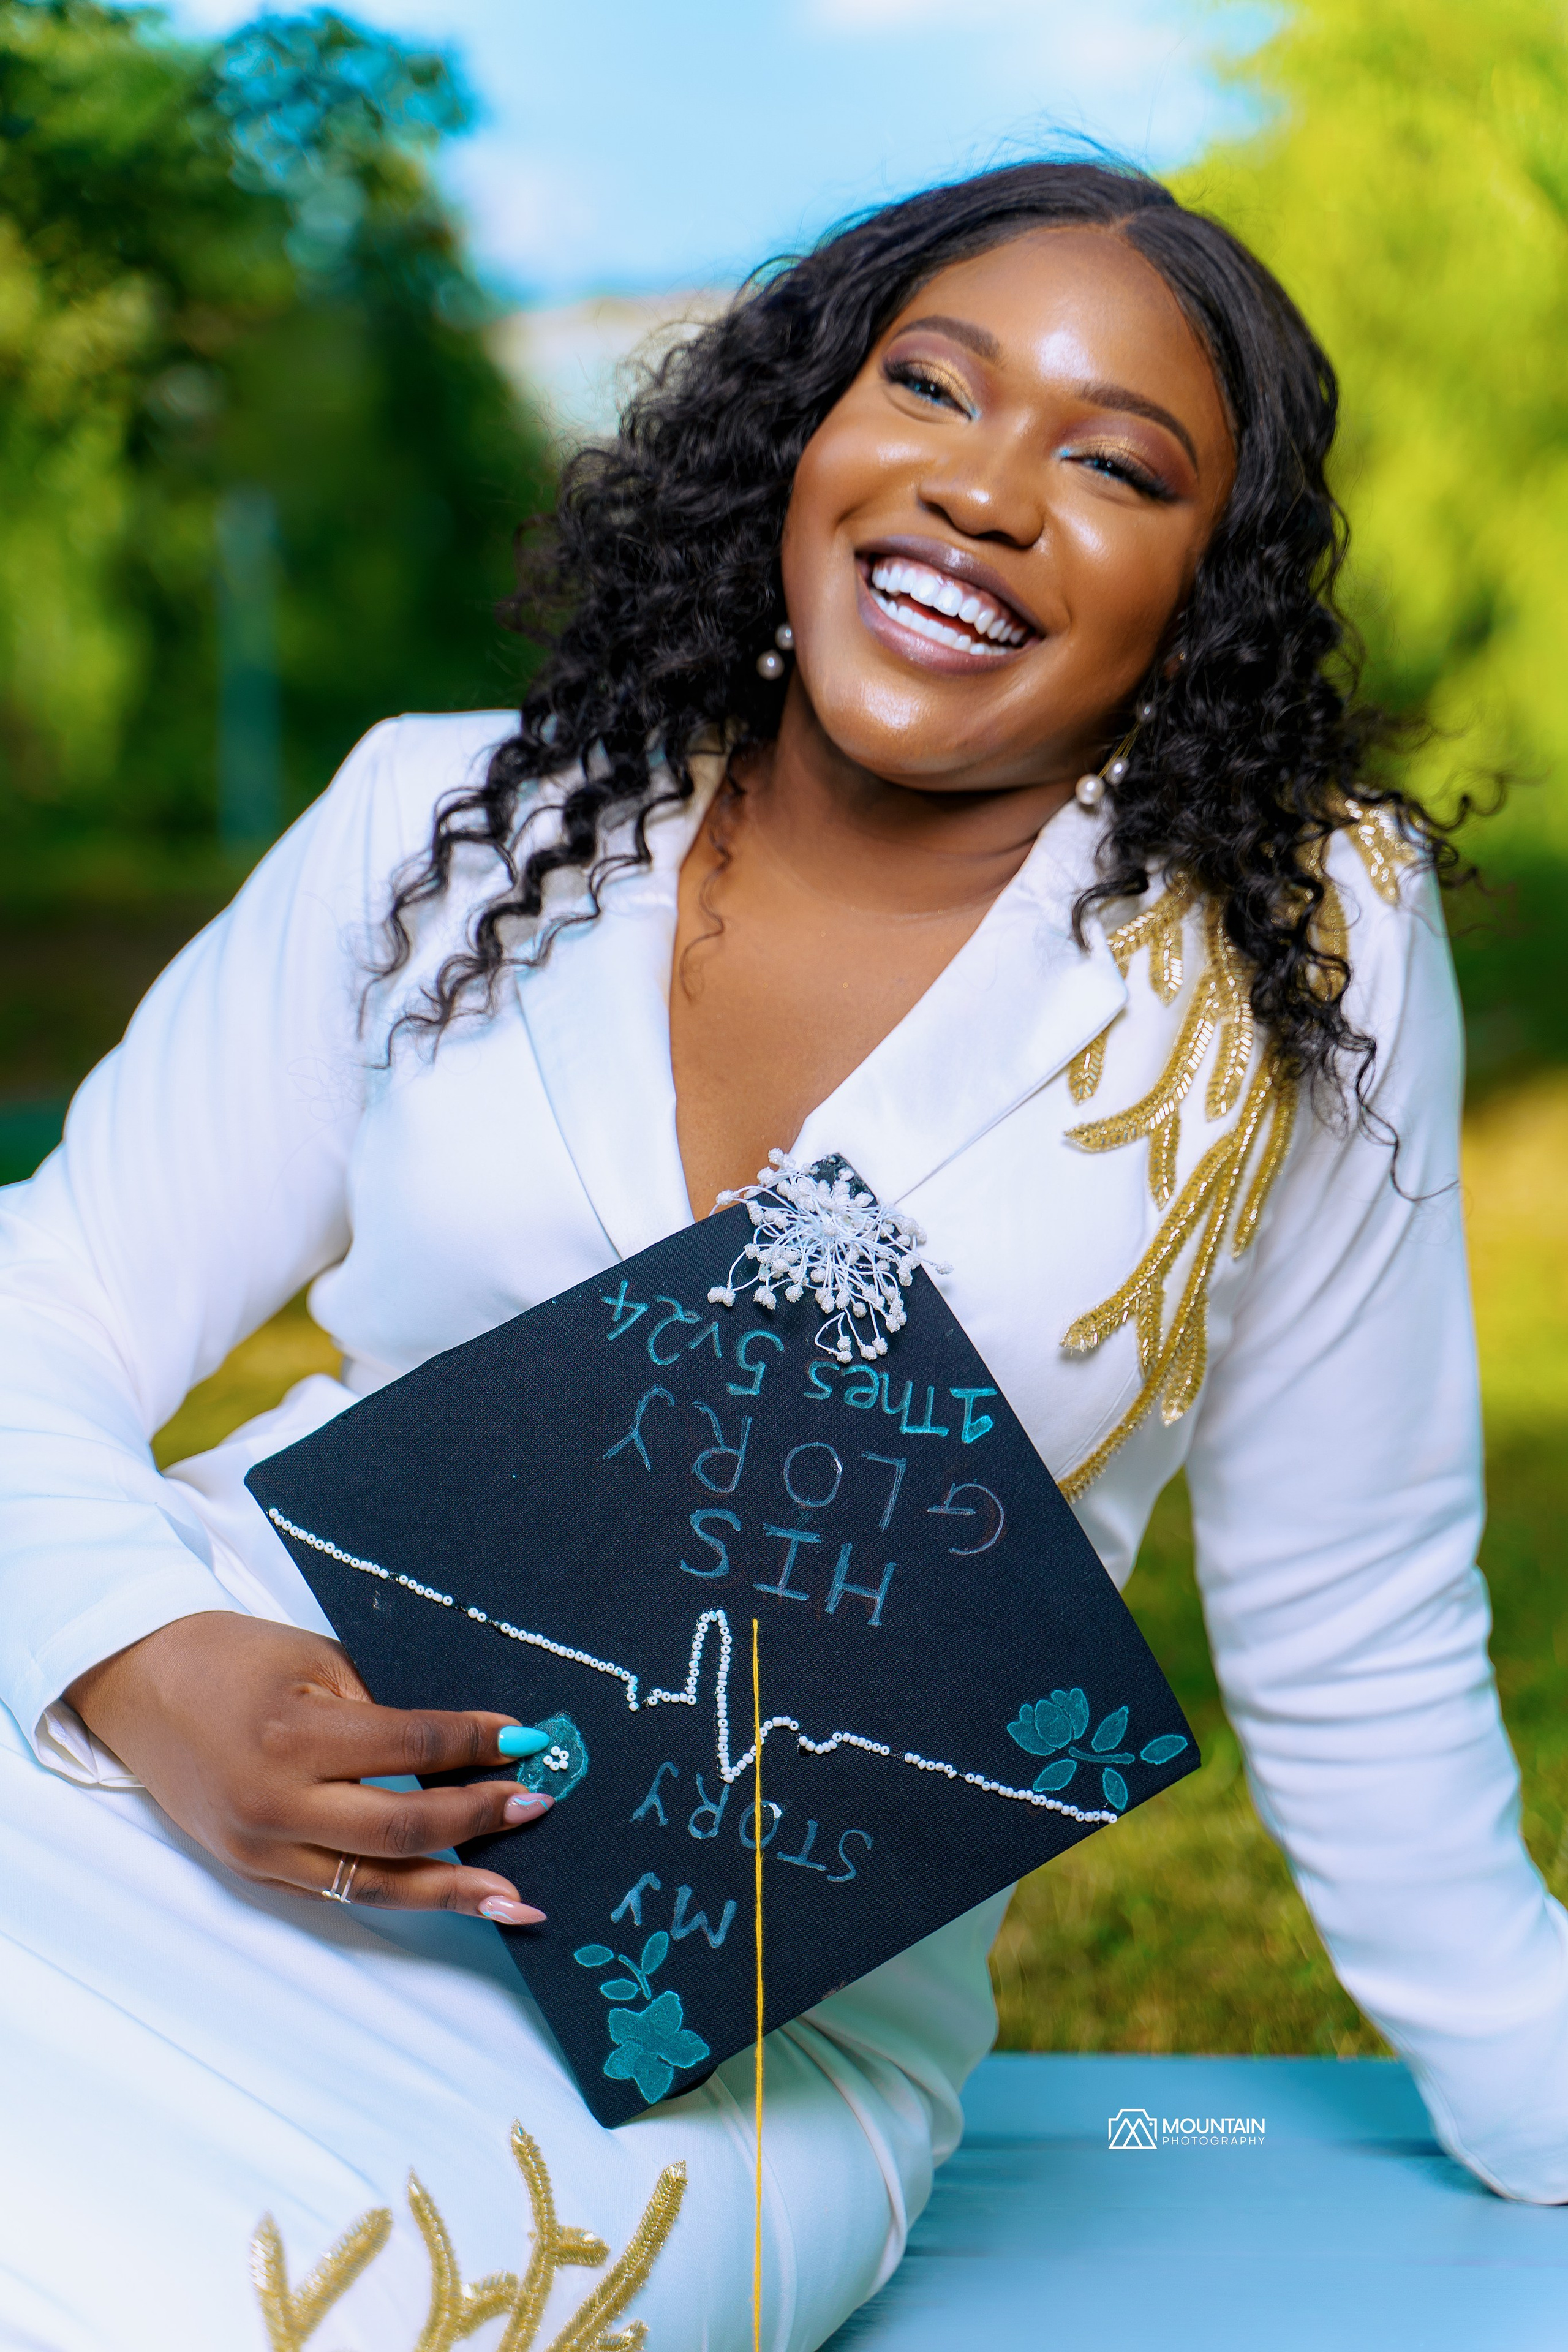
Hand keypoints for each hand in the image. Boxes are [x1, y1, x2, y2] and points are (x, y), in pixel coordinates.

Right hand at [64, 1612, 549, 1921]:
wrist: (138, 1687)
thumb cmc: (232, 1658)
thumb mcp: (315, 1661)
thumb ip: (381, 1713)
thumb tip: (462, 1749)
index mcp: (295, 1736)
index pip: (413, 1748)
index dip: (476, 1745)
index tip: (528, 1740)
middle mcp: (277, 1804)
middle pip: (402, 1829)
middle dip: (479, 1819)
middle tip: (537, 1806)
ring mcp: (261, 1848)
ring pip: (374, 1883)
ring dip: (452, 1891)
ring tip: (515, 1900)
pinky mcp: (253, 1869)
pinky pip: (338, 1890)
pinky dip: (398, 1892)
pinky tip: (447, 1894)